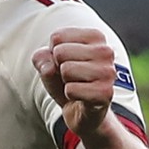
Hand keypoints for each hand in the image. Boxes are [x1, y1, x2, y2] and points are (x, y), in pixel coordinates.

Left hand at [33, 27, 115, 142]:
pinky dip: (69, 95)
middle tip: (71, 77)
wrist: (83, 111)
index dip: (53, 54)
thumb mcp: (49, 65)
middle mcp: (106, 51)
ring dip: (65, 82)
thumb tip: (49, 68)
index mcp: (95, 36)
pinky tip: (80, 97)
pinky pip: (71, 90)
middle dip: (59, 68)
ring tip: (77, 86)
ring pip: (66, 70)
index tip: (67, 62)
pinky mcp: (105, 93)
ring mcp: (108, 72)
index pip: (57, 37)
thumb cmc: (68, 80)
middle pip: (60, 52)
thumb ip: (41, 58)